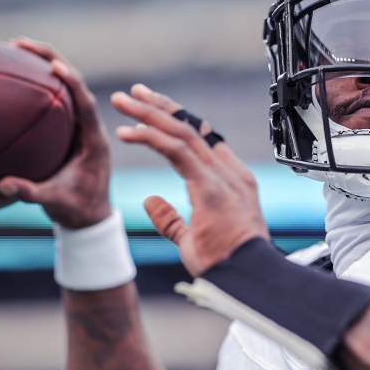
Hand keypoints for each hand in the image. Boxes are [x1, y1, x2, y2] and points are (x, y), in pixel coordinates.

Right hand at [0, 37, 112, 228]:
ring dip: (45, 66)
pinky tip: (15, 77)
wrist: (91, 218)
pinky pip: (57, 101)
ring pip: (67, 89)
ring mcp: (81, 127)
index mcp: (94, 142)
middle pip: (75, 85)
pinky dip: (40, 86)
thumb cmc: (78, 211)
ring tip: (17, 48)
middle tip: (21, 44)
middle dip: (51, 60)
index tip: (56, 66)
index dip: (73, 84)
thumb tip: (3, 185)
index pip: (86, 105)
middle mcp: (90, 128)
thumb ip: (32, 194)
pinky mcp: (71, 130)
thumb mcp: (55, 204)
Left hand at [111, 85, 268, 275]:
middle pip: (192, 128)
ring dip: (149, 114)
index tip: (154, 111)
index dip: (177, 122)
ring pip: (182, 132)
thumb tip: (151, 201)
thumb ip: (171, 219)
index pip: (203, 140)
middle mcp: (229, 173)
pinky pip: (177, 151)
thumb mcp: (190, 239)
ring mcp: (222, 176)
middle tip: (134, 93)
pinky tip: (129, 132)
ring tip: (123, 101)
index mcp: (232, 182)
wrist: (246, 276)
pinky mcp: (210, 184)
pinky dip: (151, 137)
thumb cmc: (225, 264)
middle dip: (160, 108)